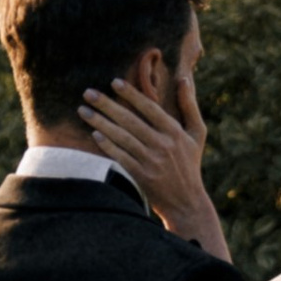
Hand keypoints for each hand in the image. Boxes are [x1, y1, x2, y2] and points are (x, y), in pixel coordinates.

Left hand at [80, 60, 223, 256]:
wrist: (187, 202)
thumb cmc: (190, 163)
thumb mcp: (197, 133)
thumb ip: (189, 105)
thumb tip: (184, 78)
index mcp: (175, 131)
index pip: (150, 108)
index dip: (132, 94)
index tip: (114, 82)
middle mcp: (163, 145)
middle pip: (130, 120)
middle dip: (107, 105)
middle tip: (88, 93)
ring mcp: (152, 161)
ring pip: (122, 137)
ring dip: (101, 122)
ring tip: (83, 111)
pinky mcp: (142, 176)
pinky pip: (121, 157)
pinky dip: (108, 145)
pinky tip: (94, 134)